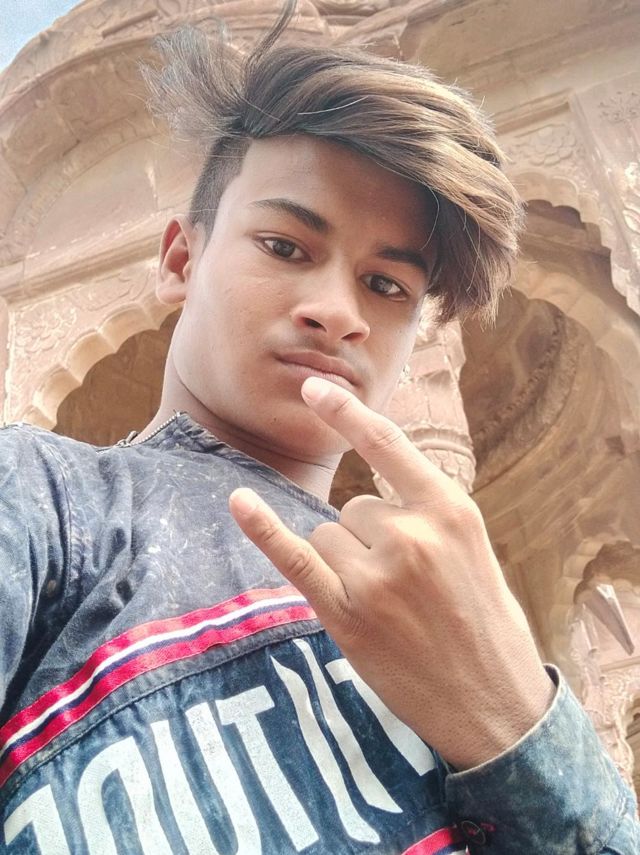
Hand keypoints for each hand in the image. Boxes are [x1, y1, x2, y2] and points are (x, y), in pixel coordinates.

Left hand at [229, 376, 554, 768]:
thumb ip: (425, 513)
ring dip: (346, 561)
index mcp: (450, 509)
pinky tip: (239, 501)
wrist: (495, 705)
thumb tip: (367, 495)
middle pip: (353, 506)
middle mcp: (411, 535)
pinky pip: (295, 557)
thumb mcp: (473, 549)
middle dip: (368, 537)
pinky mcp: (346, 613)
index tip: (313, 388)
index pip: (386, 444)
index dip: (346, 412)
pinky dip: (264, 528)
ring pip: (329, 534)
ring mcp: (376, 575)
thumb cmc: (488, 623)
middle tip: (404, 586)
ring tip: (387, 605)